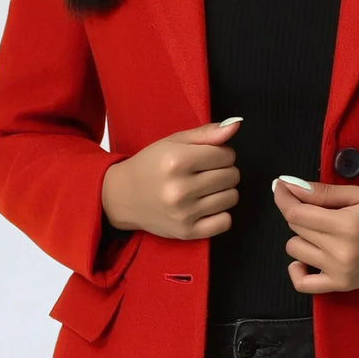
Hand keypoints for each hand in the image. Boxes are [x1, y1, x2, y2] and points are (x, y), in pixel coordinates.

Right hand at [100, 118, 243, 241]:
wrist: (122, 196)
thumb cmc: (151, 166)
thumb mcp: (174, 142)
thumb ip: (206, 133)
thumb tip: (236, 126)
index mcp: (176, 161)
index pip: (226, 155)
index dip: (220, 154)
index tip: (207, 157)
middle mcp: (180, 188)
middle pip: (232, 176)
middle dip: (223, 171)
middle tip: (205, 173)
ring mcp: (183, 213)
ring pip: (231, 197)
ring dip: (223, 191)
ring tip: (205, 189)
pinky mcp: (186, 232)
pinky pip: (225, 222)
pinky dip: (221, 214)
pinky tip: (206, 206)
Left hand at [270, 176, 358, 294]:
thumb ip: (324, 192)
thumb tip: (290, 185)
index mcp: (347, 225)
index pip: (297, 213)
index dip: (283, 197)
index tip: (280, 186)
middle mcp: (341, 251)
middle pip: (296, 228)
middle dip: (300, 211)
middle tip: (319, 206)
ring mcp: (339, 272)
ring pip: (295, 249)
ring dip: (303, 236)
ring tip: (324, 230)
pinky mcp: (341, 285)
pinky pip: (303, 283)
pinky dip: (297, 270)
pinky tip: (303, 259)